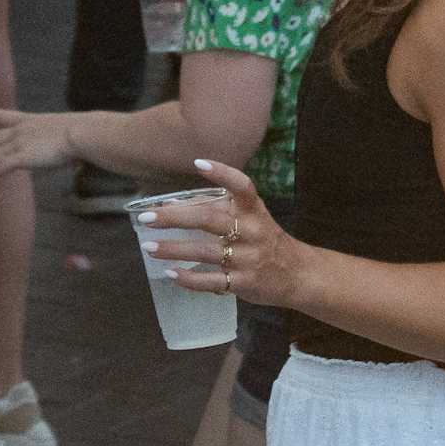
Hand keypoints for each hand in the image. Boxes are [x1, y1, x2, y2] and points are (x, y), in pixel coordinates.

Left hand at [0, 108, 78, 185]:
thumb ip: (64, 139)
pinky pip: (0, 166)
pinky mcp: (22, 156)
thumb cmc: (83, 132)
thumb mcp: (69, 131)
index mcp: (32, 121)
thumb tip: (73, 151)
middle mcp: (21, 130)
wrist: (81, 133)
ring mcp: (20, 143)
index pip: (6, 116)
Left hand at [134, 158, 307, 307]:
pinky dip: (189, 278)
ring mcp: (247, 258)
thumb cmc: (264, 239)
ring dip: (174, 249)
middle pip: (209, 219)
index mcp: (253, 209)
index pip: (241, 185)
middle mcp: (251, 230)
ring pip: (205, 251)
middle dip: (175, 217)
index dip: (222, 172)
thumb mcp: (250, 217)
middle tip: (147, 217)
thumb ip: (216, 208)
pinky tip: (170, 273)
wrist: (297, 273)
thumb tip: (170, 204)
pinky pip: (212, 281)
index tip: (198, 163)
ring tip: (149, 247)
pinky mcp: (244, 283)